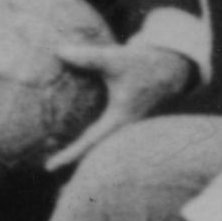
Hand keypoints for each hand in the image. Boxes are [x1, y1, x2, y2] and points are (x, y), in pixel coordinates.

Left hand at [46, 40, 197, 172]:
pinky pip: (106, 136)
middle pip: (95, 153)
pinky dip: (90, 141)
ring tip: (58, 158)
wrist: (173, 67)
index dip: (69, 155)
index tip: (48, 167)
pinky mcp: (126, 120)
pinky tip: (77, 138)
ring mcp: (126, 126)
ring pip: (101, 146)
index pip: (90, 142)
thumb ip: (89, 57)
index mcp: (120, 119)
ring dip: (82, 154)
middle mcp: (123, 128)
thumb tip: (59, 52)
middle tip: (49, 168)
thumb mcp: (117, 59)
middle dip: (73, 162)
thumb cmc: (145, 65)